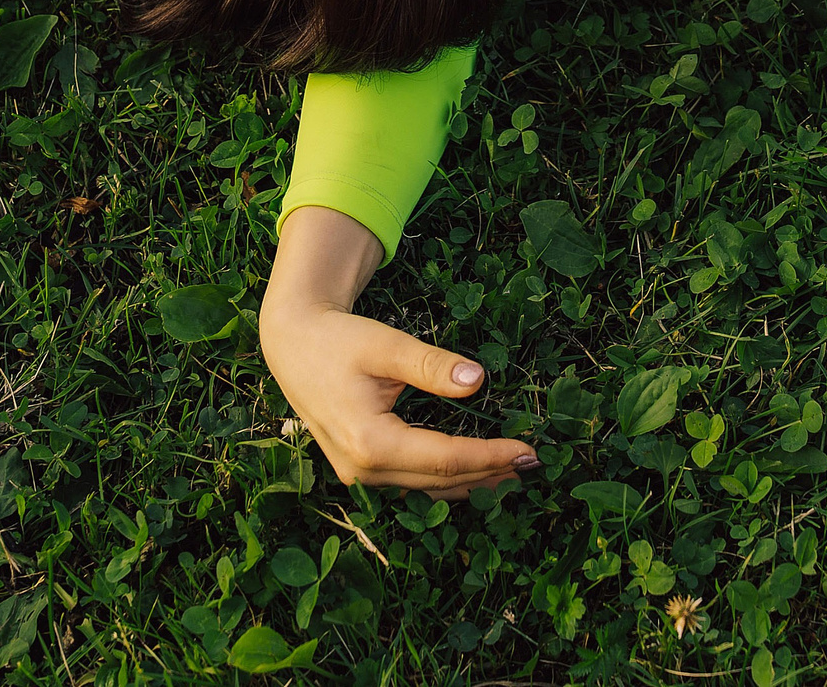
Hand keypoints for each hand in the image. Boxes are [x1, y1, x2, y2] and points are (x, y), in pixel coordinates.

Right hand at [260, 207, 535, 496]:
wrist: (292, 344)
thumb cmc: (337, 339)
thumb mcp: (387, 346)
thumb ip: (432, 365)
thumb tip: (479, 381)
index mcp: (369, 442)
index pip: (445, 458)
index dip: (490, 456)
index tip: (527, 450)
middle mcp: (363, 469)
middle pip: (440, 479)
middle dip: (489, 473)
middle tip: (534, 464)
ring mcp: (359, 474)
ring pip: (426, 487)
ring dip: (472, 482)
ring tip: (514, 473)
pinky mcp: (360, 469)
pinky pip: (411, 483)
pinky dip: (446, 480)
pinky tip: (474, 473)